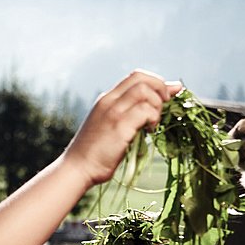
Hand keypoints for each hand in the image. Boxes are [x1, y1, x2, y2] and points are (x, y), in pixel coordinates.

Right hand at [65, 70, 182, 187]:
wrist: (78, 168)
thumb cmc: (97, 152)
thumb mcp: (111, 127)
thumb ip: (130, 114)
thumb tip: (153, 110)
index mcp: (107, 99)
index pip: (136, 76)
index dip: (156, 83)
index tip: (166, 98)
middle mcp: (109, 101)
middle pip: (142, 78)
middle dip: (160, 89)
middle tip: (163, 109)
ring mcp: (113, 112)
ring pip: (145, 91)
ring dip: (157, 105)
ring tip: (153, 124)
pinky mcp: (119, 126)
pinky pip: (145, 110)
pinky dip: (153, 119)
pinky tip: (149, 132)